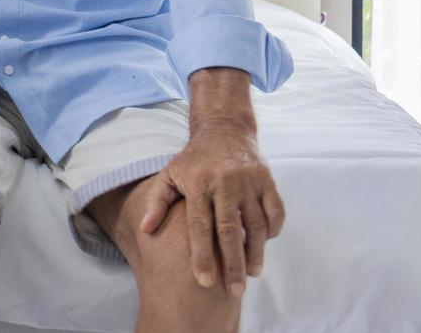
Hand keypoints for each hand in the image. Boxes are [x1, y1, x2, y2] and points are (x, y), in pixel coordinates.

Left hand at [136, 125, 284, 297]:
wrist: (223, 128)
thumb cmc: (193, 159)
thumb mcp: (169, 174)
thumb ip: (157, 201)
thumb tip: (145, 229)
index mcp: (198, 184)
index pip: (199, 226)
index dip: (202, 255)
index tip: (204, 282)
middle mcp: (224, 183)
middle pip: (230, 231)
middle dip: (232, 264)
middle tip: (234, 291)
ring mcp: (248, 181)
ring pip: (256, 224)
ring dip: (255, 253)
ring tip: (251, 275)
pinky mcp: (267, 179)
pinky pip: (275, 211)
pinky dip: (272, 231)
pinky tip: (264, 245)